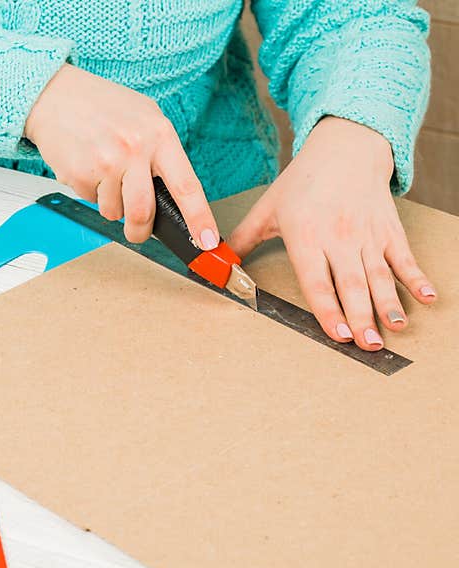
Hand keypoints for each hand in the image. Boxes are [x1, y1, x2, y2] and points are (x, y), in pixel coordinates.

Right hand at [25, 64, 218, 246]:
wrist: (56, 96)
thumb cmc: (102, 106)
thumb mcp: (144, 117)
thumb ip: (160, 153)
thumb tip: (174, 196)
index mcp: (159, 135)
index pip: (186, 186)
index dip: (199, 218)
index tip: (207, 241)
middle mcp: (134, 149)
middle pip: (144, 212)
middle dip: (140, 231)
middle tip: (138, 232)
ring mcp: (106, 163)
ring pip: (114, 211)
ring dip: (110, 204)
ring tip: (104, 175)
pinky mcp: (80, 174)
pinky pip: (91, 201)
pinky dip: (90, 192)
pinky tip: (87, 167)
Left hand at [229, 116, 436, 350]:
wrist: (344, 148)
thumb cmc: (302, 183)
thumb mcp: (267, 208)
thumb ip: (242, 239)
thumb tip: (214, 262)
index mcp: (306, 235)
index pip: (316, 280)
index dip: (328, 309)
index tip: (337, 334)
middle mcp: (339, 237)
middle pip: (351, 283)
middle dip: (361, 316)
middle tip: (368, 344)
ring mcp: (367, 234)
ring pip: (380, 274)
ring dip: (389, 304)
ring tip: (394, 329)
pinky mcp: (389, 229)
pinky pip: (404, 257)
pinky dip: (417, 278)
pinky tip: (427, 298)